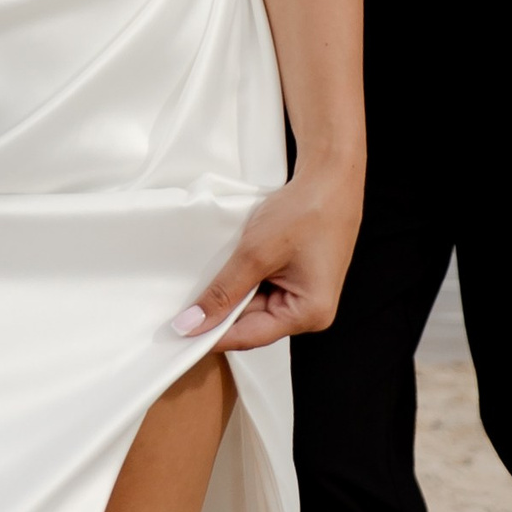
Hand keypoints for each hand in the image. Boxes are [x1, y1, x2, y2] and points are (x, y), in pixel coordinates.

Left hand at [172, 158, 362, 354]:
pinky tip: (237, 262)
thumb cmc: (308, 209)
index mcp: (310, 313)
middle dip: (224, 309)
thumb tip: (194, 323)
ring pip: (257, 304)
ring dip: (236, 290)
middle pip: (254, 322)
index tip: (181, 333)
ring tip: (219, 270)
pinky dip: (248, 278)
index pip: (250, 336)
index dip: (213, 335)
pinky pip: (266, 288)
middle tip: (187, 301)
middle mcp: (312, 311)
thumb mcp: (255, 253)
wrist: (331, 175)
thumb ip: (223, 292)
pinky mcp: (300, 278)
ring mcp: (307, 294)